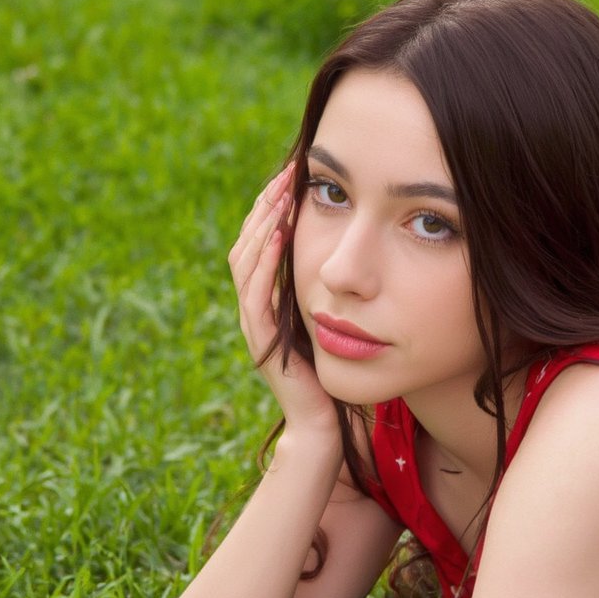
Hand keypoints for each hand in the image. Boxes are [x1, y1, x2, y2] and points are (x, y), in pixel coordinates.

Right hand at [229, 165, 338, 437]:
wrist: (326, 425)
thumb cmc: (337, 374)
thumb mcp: (335, 319)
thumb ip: (332, 289)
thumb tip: (352, 250)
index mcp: (271, 301)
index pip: (261, 244)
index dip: (274, 209)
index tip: (295, 176)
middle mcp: (257, 310)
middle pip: (247, 246)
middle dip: (266, 207)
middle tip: (286, 172)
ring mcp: (256, 326)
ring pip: (246, 265)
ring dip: (263, 226)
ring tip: (281, 194)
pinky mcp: (264, 343)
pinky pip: (257, 295)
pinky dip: (266, 263)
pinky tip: (280, 235)